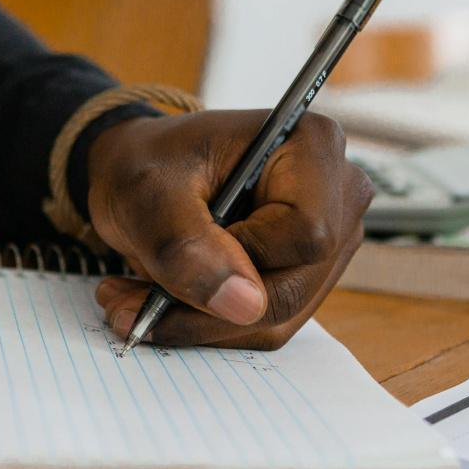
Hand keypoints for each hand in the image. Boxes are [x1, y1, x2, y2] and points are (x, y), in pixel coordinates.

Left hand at [87, 110, 372, 349]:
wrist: (142, 173)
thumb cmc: (147, 164)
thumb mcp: (145, 195)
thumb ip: (187, 247)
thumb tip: (245, 305)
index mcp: (311, 145)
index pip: (306, 234)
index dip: (242, 257)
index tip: (182, 247)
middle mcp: (337, 192)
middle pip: (295, 285)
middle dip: (210, 308)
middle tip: (131, 302)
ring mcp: (331, 238)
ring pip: (281, 315)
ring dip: (204, 322)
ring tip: (138, 300)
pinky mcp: (309, 274)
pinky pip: (269, 324)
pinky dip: (213, 324)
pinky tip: (166, 302)